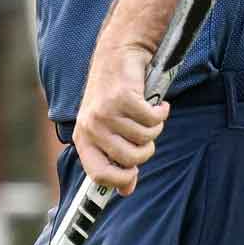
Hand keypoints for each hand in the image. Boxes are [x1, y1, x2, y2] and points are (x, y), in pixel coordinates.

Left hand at [72, 43, 167, 195]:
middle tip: (145, 132)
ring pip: (144, 138)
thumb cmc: (113, 93)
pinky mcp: (123, 98)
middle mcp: (91, 126)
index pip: (98, 174)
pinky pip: (152, 119)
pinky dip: (160, 112)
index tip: (133, 173)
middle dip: (146, 148)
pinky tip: (156, 103)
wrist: (118, 54)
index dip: (119, 179)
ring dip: (153, 126)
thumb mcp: (108, 128)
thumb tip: (126, 190)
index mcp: (83, 137)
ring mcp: (106, 112)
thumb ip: (117, 159)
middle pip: (130, 159)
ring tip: (146, 112)